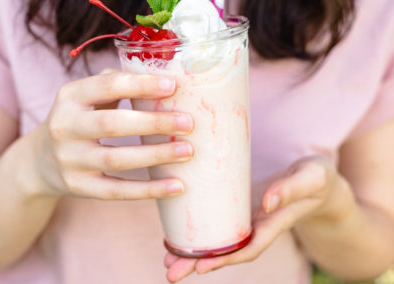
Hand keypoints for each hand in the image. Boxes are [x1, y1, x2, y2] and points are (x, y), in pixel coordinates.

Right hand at [30, 70, 193, 199]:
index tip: (172, 87)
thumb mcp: (88, 97)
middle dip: (153, 122)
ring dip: (156, 155)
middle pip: (112, 123)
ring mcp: (69, 160)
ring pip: (116, 159)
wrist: (42, 160)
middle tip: (188, 123)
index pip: (106, 86)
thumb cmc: (81, 120)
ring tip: (187, 151)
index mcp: (70, 96)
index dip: (140, 85)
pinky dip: (149, 190)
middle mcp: (65, 127)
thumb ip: (117, 83)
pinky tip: (176, 186)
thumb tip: (164, 80)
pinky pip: (117, 191)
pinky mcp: (79, 186)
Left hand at [164, 156, 352, 281]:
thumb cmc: (317, 178)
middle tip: (170, 272)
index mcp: (273, 223)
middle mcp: (258, 226)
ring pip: (220, 240)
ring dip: (195, 251)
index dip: (224, 259)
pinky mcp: (241, 206)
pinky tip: (182, 232)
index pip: (248, 248)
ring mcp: (248, 218)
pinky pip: (220, 223)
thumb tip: (266, 203)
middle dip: (199, 263)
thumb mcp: (310, 178)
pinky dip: (202, 231)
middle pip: (227, 251)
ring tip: (168, 259)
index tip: (200, 267)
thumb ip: (291, 189)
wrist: (317, 180)